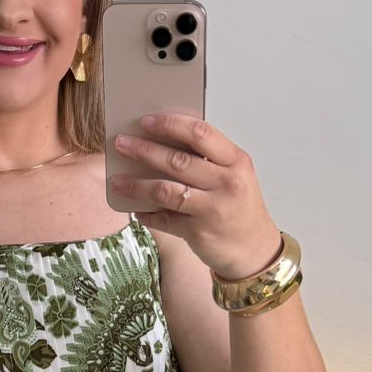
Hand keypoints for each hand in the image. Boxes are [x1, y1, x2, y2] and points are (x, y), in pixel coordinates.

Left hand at [112, 111, 282, 280]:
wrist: (254, 250)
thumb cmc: (239, 208)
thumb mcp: (234, 176)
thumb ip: (208, 159)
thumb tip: (162, 142)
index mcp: (236, 161)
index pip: (201, 133)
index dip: (170, 124)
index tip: (146, 121)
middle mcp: (227, 183)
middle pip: (177, 160)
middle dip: (143, 150)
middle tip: (121, 143)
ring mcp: (213, 209)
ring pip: (165, 190)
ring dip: (136, 185)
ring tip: (117, 181)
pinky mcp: (199, 232)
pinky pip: (164, 219)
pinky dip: (147, 214)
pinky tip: (136, 210)